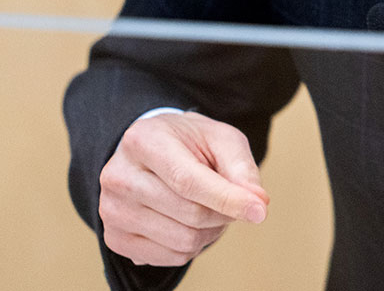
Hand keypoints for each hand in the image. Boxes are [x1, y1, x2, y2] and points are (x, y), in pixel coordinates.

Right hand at [98, 111, 268, 266]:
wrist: (152, 149)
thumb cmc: (190, 142)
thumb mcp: (221, 139)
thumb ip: (241, 168)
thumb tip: (258, 204)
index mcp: (143, 141)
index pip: (188, 181)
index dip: (227, 199)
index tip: (260, 210)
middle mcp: (118, 177)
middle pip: (189, 214)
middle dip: (224, 212)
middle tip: (233, 199)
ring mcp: (111, 211)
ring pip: (182, 240)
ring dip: (212, 231)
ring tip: (211, 208)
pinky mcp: (115, 238)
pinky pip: (170, 258)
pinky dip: (194, 246)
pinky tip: (191, 223)